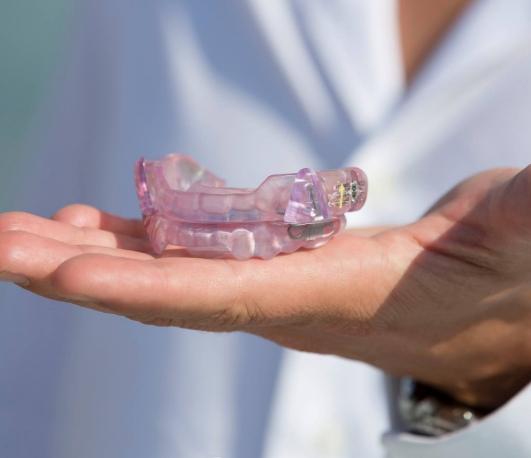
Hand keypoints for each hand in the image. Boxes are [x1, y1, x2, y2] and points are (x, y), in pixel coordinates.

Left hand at [1, 166, 529, 408]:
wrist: (498, 295)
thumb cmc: (513, 268)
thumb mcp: (524, 234)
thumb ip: (523, 218)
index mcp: (342, 296)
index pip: (228, 298)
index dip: (147, 290)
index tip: (61, 273)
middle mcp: (292, 302)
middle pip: (169, 293)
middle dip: (77, 271)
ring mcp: (276, 287)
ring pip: (166, 275)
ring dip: (89, 255)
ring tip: (20, 232)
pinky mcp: (274, 267)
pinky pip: (188, 258)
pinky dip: (136, 244)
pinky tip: (94, 225)